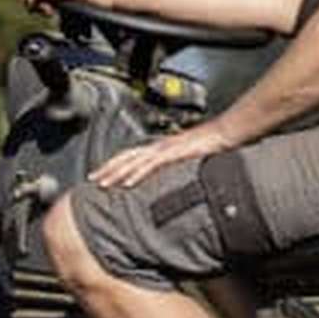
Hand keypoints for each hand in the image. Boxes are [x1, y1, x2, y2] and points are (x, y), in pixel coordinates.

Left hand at [89, 122, 228, 191]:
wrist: (226, 133)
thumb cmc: (210, 145)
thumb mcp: (187, 158)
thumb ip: (174, 167)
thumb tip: (165, 180)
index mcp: (159, 148)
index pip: (130, 156)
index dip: (113, 165)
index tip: (100, 175)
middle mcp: (158, 146)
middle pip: (126, 157)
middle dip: (107, 168)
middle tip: (92, 180)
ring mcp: (164, 149)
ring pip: (133, 161)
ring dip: (116, 173)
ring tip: (103, 184)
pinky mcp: (173, 153)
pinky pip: (150, 165)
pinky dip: (137, 174)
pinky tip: (127, 184)